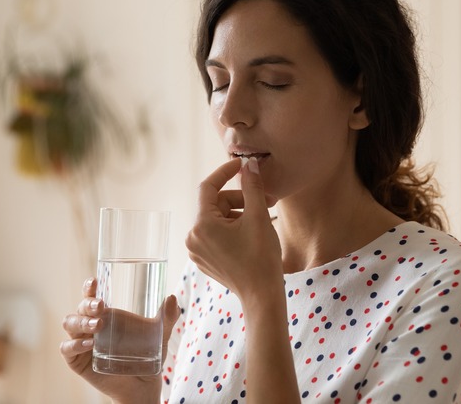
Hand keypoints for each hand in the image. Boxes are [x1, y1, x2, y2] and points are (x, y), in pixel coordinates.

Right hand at [59, 277, 180, 402]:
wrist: (143, 386)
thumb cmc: (147, 357)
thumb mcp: (159, 336)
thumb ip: (167, 318)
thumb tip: (172, 298)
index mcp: (106, 315)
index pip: (92, 297)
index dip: (89, 288)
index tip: (94, 281)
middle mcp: (90, 326)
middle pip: (80, 308)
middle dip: (87, 304)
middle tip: (101, 306)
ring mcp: (82, 342)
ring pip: (70, 324)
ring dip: (80, 322)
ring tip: (97, 326)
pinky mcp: (77, 361)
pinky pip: (67, 349)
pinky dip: (74, 345)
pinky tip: (89, 344)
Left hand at [185, 157, 281, 300]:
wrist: (262, 296)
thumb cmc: (261, 257)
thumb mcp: (258, 217)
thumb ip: (252, 187)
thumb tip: (249, 165)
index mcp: (201, 225)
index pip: (208, 187)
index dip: (225, 172)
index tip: (242, 165)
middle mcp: (193, 237)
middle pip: (215, 204)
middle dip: (241, 199)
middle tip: (267, 201)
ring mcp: (197, 250)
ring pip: (217, 219)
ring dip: (238, 214)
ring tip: (262, 220)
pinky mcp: (204, 259)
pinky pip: (215, 234)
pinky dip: (232, 228)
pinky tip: (252, 234)